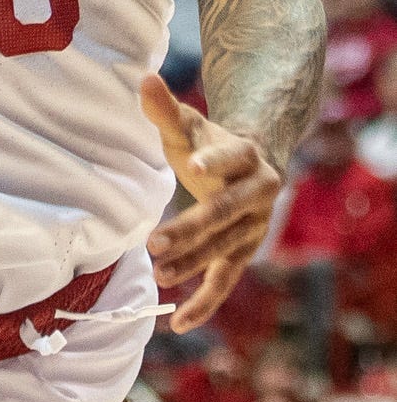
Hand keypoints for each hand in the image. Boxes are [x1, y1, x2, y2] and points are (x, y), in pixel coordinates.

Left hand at [142, 75, 281, 334]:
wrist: (255, 164)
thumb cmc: (210, 143)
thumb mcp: (190, 126)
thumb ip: (165, 108)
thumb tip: (143, 78)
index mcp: (247, 157)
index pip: (234, 157)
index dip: (216, 160)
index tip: (193, 164)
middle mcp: (259, 195)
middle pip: (224, 213)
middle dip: (191, 229)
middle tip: (154, 242)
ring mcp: (254, 228)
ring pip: (223, 249)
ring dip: (192, 263)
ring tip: (158, 274)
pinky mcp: (242, 253)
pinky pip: (224, 281)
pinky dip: (204, 303)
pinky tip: (178, 323)